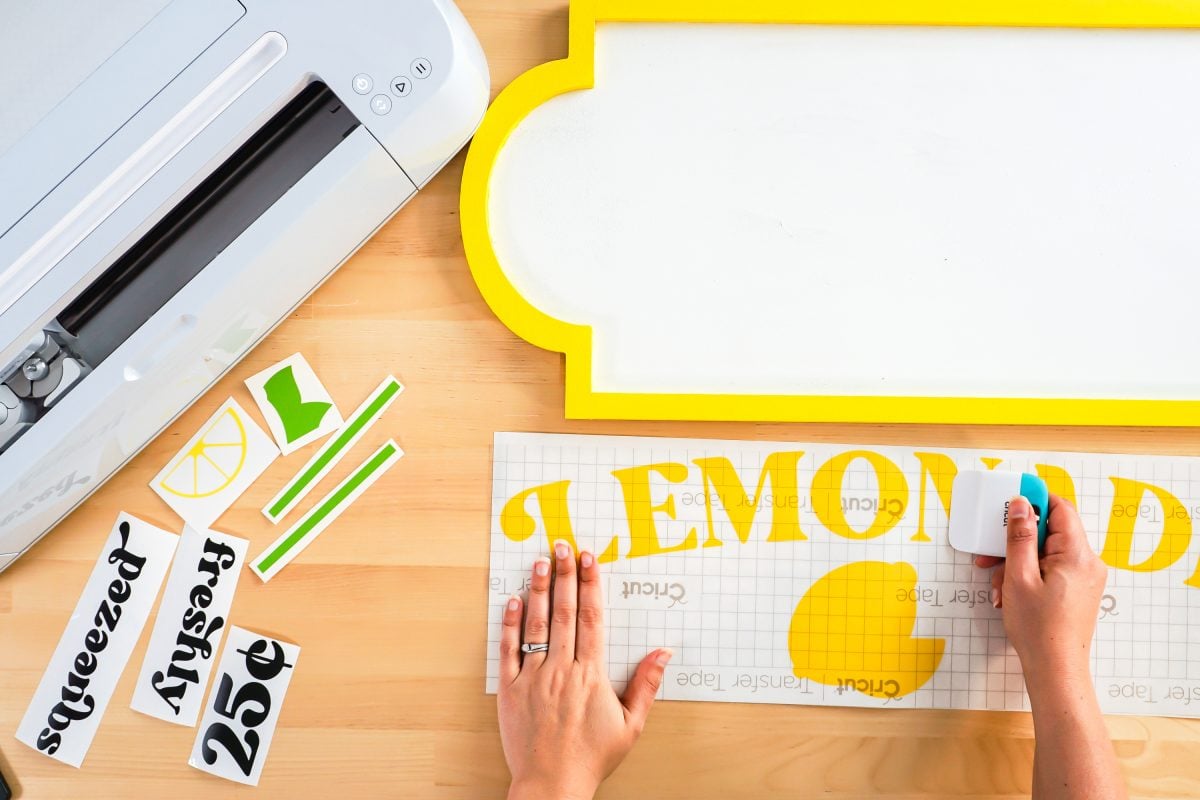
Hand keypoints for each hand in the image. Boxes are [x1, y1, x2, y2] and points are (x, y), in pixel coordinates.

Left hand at [498, 540, 671, 799]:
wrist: (552, 785)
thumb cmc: (592, 758)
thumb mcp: (631, 725)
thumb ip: (646, 685)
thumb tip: (664, 653)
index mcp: (591, 675)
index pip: (593, 619)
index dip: (592, 585)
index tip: (590, 559)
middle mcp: (561, 669)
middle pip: (565, 612)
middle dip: (565, 575)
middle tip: (563, 546)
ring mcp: (533, 678)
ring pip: (536, 625)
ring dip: (538, 590)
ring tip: (539, 562)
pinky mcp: (509, 690)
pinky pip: (508, 651)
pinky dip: (510, 624)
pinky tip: (512, 601)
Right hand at [975, 494, 1107, 686]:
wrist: (1055, 669)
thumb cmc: (1039, 630)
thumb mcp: (1019, 576)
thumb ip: (1019, 537)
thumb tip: (1020, 505)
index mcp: (1078, 555)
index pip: (1060, 508)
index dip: (1034, 500)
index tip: (1010, 499)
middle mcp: (1087, 563)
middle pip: (1049, 532)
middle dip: (1016, 540)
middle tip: (990, 552)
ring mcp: (1083, 577)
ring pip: (1045, 552)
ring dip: (1017, 562)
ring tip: (999, 583)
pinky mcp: (1076, 589)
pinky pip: (1049, 569)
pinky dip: (1027, 574)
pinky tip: (1009, 592)